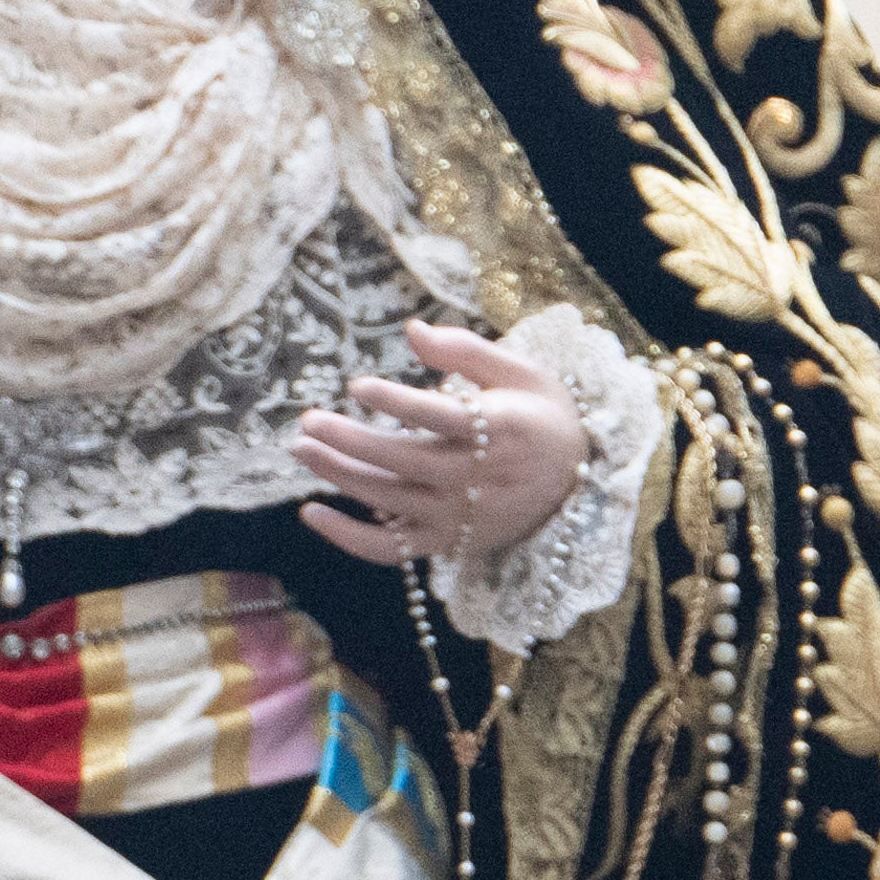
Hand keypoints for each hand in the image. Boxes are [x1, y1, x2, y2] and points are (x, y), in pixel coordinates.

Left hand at [295, 320, 580, 572]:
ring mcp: (459, 516)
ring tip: (302, 448)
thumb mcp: (520, 371)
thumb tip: (412, 329)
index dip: (395, 403)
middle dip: (349, 440)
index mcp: (499, 429)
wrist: (577, 482)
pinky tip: (311, 513)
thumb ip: (465, 350)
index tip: (356, 385)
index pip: (438, 418)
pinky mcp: (446, 541)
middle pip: (402, 461)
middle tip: (308, 420)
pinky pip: (390, 549)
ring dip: (338, 476)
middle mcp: (476, 478)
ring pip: (388, 501)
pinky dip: (347, 538)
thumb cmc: (542, 415)